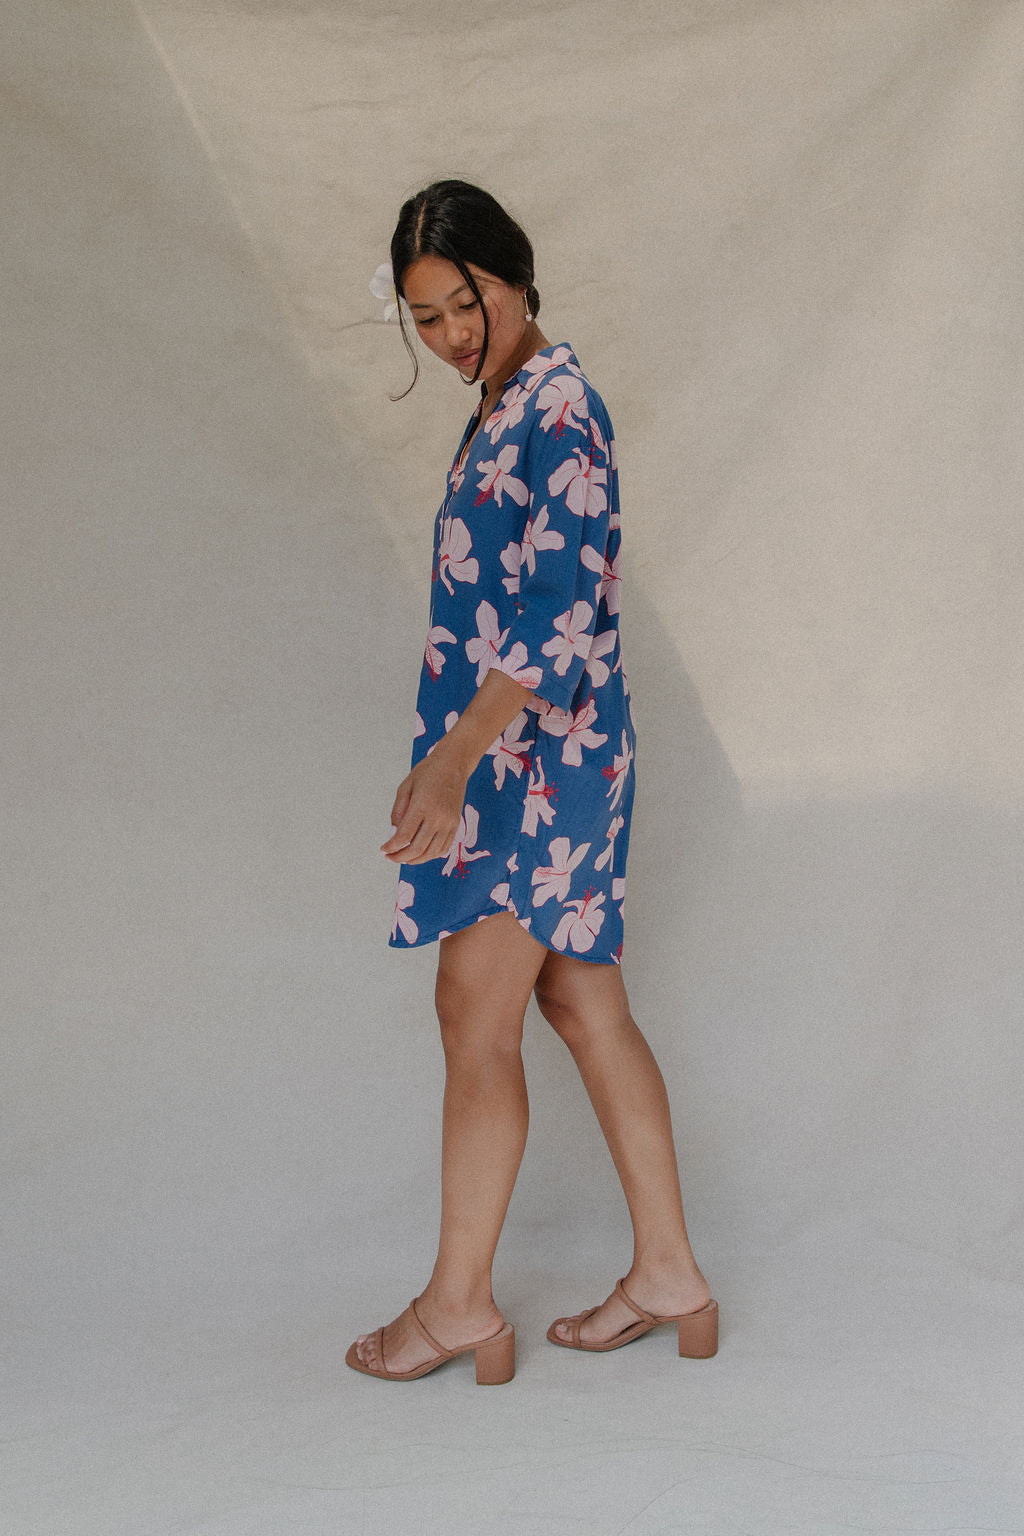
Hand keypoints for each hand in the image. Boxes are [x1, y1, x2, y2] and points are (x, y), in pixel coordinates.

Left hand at [380, 738, 469, 864]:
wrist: (454, 764)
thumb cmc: (427, 772)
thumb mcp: (405, 787)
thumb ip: (398, 812)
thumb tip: (394, 834)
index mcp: (422, 805)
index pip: (404, 835)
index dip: (391, 847)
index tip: (382, 850)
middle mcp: (438, 816)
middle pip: (417, 848)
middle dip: (400, 857)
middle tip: (390, 857)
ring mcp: (449, 822)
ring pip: (432, 852)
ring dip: (416, 859)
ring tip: (403, 857)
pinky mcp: (456, 824)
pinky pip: (444, 848)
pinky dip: (431, 855)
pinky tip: (420, 853)